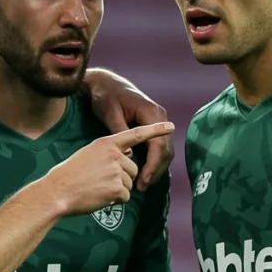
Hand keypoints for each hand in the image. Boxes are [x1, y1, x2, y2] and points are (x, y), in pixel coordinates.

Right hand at [41, 122, 173, 215]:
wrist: (57, 190)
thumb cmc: (68, 174)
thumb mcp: (88, 153)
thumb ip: (109, 153)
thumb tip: (127, 159)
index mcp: (106, 143)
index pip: (136, 134)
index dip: (155, 130)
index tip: (171, 126)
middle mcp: (114, 154)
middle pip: (133, 168)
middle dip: (122, 178)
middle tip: (99, 181)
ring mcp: (116, 171)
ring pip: (130, 183)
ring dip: (117, 190)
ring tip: (96, 188)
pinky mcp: (117, 188)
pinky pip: (125, 196)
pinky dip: (114, 200)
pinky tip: (98, 197)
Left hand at [83, 70, 173, 191]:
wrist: (105, 83)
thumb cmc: (105, 96)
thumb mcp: (109, 112)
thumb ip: (120, 131)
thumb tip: (130, 155)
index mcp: (151, 113)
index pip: (159, 145)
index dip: (153, 165)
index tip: (143, 180)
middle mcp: (159, 117)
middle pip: (166, 150)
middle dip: (156, 171)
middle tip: (142, 187)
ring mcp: (157, 121)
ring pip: (164, 150)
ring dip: (156, 168)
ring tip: (142, 184)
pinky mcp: (152, 126)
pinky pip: (158, 147)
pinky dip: (153, 161)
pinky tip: (143, 173)